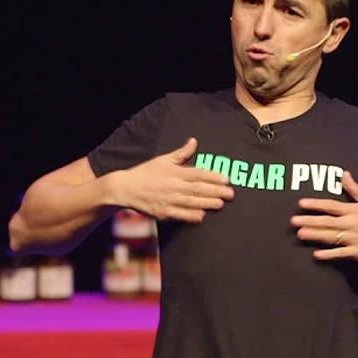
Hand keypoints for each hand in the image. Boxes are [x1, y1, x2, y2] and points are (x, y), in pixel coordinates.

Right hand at [114, 138, 233, 222]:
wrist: (126, 188)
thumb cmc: (146, 173)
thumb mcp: (163, 160)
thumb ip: (181, 153)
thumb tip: (194, 141)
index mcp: (175, 172)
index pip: (198, 174)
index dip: (213, 176)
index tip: (226, 179)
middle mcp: (174, 186)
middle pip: (198, 189)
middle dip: (216, 191)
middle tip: (231, 194)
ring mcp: (169, 200)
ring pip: (192, 202)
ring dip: (207, 203)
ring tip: (221, 204)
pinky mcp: (163, 212)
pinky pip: (180, 215)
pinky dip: (191, 215)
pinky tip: (201, 216)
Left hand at [291, 171, 357, 259]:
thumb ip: (354, 188)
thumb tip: (344, 174)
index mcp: (353, 211)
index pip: (330, 206)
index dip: (315, 204)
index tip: (301, 203)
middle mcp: (351, 224)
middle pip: (326, 222)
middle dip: (309, 221)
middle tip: (293, 221)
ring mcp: (353, 239)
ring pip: (330, 237)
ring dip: (315, 235)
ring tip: (300, 234)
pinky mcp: (357, 252)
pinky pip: (340, 254)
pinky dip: (329, 254)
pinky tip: (316, 254)